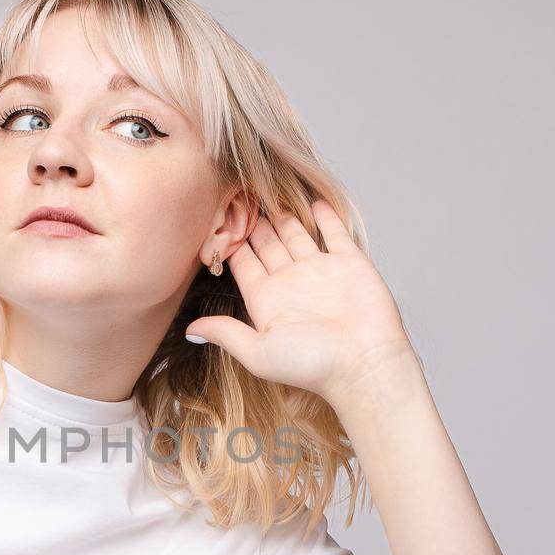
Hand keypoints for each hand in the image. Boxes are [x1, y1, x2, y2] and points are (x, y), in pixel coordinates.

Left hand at [184, 198, 412, 404]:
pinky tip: (312, 200)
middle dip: (252, 221)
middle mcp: (291, 282)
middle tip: (238, 192)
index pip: (242, 262)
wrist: (364, 363)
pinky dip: (324, 216)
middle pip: (266, 243)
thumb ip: (225, 334)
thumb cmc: (312, 365)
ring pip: (296, 234)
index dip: (229, 241)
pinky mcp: (350, 263)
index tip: (215, 215)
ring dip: (283, 214)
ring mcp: (320, 270)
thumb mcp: (258, 352)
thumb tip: (189, 330)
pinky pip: (333, 233)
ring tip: (267, 189)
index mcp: (266, 299)